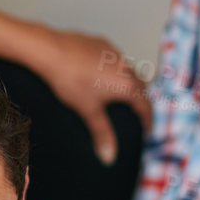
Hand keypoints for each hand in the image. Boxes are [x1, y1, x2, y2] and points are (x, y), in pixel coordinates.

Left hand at [0, 12, 150, 166]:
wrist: (51, 51)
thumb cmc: (70, 81)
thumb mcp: (87, 110)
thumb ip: (101, 133)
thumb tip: (109, 157)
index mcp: (127, 85)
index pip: (145, 106)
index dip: (147, 120)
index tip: (146, 129)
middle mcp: (126, 67)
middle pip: (140, 87)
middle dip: (140, 100)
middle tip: (135, 113)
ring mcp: (114, 53)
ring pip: (128, 70)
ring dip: (128, 82)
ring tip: (119, 94)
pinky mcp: (101, 43)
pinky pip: (114, 58)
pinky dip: (113, 69)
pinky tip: (100, 74)